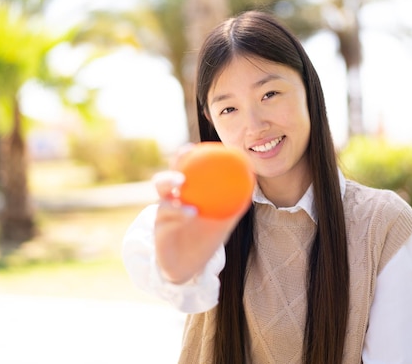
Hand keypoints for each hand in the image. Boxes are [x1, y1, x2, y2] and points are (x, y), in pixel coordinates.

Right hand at [152, 152, 245, 283]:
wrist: (189, 265)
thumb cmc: (205, 236)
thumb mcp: (222, 219)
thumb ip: (235, 201)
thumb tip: (252, 181)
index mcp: (181, 195)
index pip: (179, 172)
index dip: (182, 158)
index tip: (191, 147)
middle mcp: (168, 204)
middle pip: (163, 182)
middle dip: (171, 171)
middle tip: (184, 165)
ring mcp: (162, 219)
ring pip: (162, 201)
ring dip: (171, 191)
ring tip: (183, 185)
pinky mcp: (159, 235)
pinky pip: (167, 223)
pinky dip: (179, 214)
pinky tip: (191, 211)